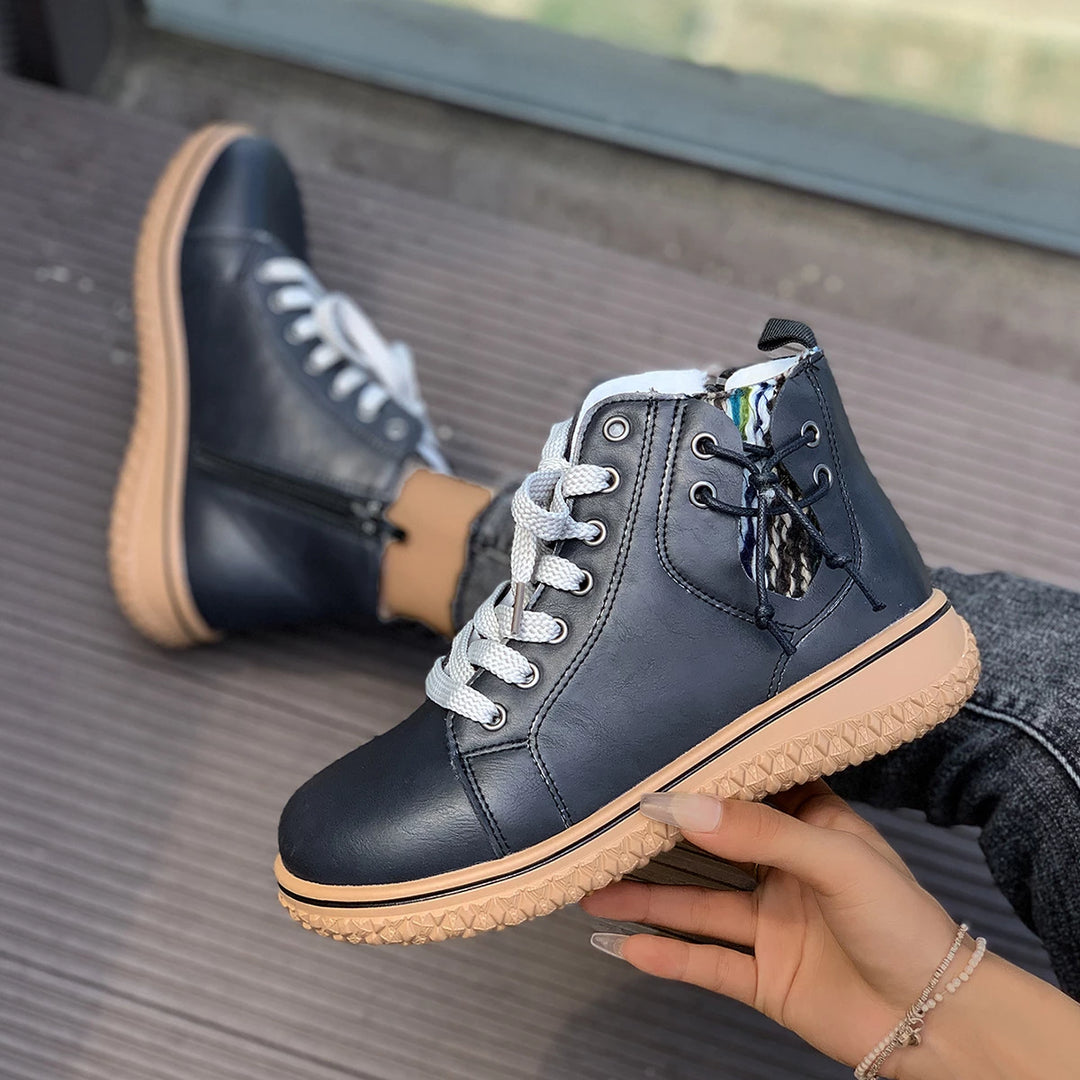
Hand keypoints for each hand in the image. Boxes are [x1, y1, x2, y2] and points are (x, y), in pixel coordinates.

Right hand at [581, 781, 960, 1069]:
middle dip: (659, 842)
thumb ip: (760, 832)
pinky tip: (625, 948)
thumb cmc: (903, 923)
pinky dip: (666, 958)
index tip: (649, 764)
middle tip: (603, 829)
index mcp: (810, 827)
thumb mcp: (836, 860)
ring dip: (646, 902)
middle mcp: (783, 871)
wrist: (939, 1022)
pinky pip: (706, 962)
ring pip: (697, 907)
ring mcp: (771, 925)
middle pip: (710, 851)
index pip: (747, 792)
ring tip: (593, 890)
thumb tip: (683, 805)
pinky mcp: (765, 977)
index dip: (702, 778)